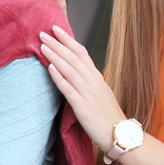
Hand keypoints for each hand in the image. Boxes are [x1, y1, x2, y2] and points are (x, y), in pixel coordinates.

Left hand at [39, 25, 126, 150]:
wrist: (121, 134)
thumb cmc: (109, 117)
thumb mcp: (102, 94)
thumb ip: (90, 83)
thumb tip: (77, 74)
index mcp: (97, 78)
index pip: (82, 53)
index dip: (69, 41)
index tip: (57, 30)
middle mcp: (93, 82)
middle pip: (74, 58)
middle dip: (58, 44)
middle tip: (43, 32)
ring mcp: (88, 93)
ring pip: (70, 70)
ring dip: (55, 56)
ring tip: (42, 46)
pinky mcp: (83, 107)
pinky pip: (69, 89)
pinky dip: (59, 77)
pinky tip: (50, 67)